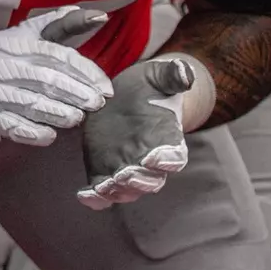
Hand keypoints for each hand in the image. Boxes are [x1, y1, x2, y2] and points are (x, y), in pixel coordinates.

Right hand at [0, 7, 113, 145]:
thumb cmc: (1, 52)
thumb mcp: (28, 32)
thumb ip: (63, 24)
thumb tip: (99, 15)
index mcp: (20, 45)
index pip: (57, 56)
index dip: (84, 72)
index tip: (104, 86)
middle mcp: (7, 67)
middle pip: (45, 81)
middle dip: (75, 93)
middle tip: (96, 104)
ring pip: (31, 104)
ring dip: (57, 113)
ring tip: (77, 118)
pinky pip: (12, 126)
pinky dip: (32, 131)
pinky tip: (50, 134)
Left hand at [77, 56, 194, 208]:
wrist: (128, 96)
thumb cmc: (149, 87)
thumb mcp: (159, 76)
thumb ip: (173, 76)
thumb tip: (185, 71)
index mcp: (168, 140)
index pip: (174, 156)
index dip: (167, 159)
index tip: (157, 157)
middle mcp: (149, 160)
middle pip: (150, 179)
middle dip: (139, 179)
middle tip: (126, 174)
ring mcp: (126, 167)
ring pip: (127, 188)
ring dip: (117, 189)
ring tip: (104, 186)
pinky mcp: (104, 168)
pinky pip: (102, 190)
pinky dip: (96, 198)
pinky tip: (85, 195)